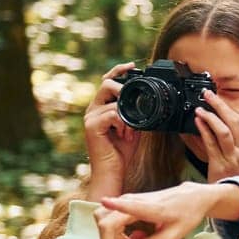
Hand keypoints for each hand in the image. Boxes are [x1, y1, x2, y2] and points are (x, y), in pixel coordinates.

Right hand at [83, 62, 142, 200]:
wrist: (112, 173)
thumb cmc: (121, 152)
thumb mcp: (133, 128)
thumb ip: (136, 113)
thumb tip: (147, 103)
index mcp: (101, 108)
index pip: (106, 81)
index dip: (118, 70)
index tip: (132, 65)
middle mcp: (93, 110)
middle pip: (106, 83)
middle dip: (123, 89)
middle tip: (136, 103)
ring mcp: (90, 117)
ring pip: (112, 99)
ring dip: (127, 114)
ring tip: (130, 131)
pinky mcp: (92, 127)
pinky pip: (113, 114)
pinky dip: (124, 123)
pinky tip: (126, 135)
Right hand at [95, 181, 227, 238]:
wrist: (191, 197)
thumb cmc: (185, 216)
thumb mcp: (171, 237)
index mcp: (152, 209)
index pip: (130, 205)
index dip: (115, 204)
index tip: (105, 200)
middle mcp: (135, 200)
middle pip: (105, 222)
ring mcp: (128, 199)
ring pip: (103, 221)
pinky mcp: (126, 202)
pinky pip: (110, 220)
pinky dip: (118, 233)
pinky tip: (136, 235)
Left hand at [193, 89, 238, 182]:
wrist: (232, 199)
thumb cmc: (233, 177)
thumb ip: (233, 142)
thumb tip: (217, 122)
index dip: (227, 108)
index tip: (216, 98)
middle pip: (234, 122)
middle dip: (220, 106)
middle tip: (207, 95)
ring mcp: (234, 159)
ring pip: (224, 131)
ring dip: (211, 117)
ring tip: (201, 109)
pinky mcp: (221, 165)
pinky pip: (212, 144)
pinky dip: (204, 131)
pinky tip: (197, 123)